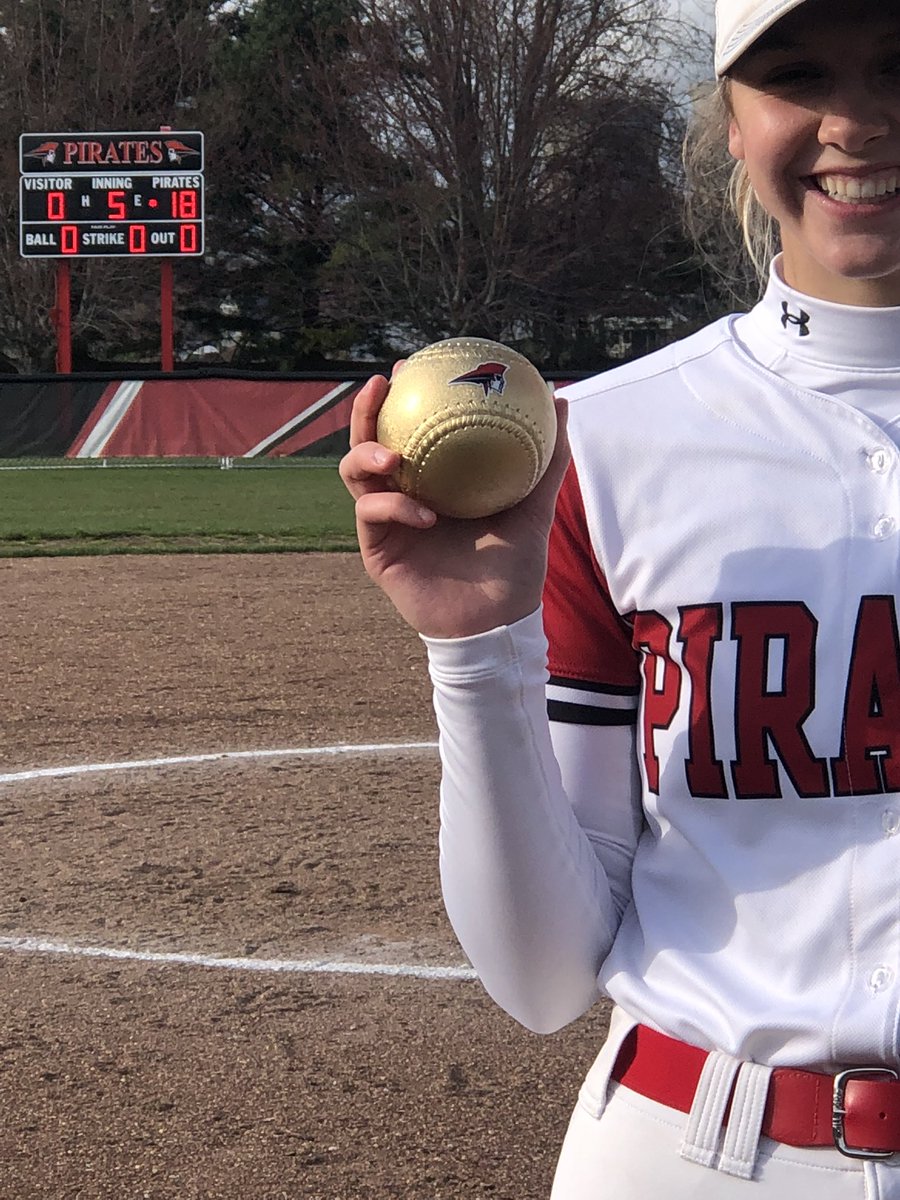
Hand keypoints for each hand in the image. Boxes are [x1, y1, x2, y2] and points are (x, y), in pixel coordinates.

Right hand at [339, 370, 569, 637]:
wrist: (496, 623)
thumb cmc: (513, 567)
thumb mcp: (533, 506)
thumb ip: (546, 458)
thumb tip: (559, 400)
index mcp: (433, 480)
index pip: (408, 430)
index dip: (400, 397)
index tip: (409, 366)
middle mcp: (403, 495)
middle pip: (368, 442)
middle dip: (366, 412)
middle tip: (381, 386)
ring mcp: (386, 522)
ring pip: (355, 474)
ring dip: (367, 455)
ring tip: (394, 455)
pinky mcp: (377, 551)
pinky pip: (373, 516)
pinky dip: (395, 509)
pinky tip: (424, 513)